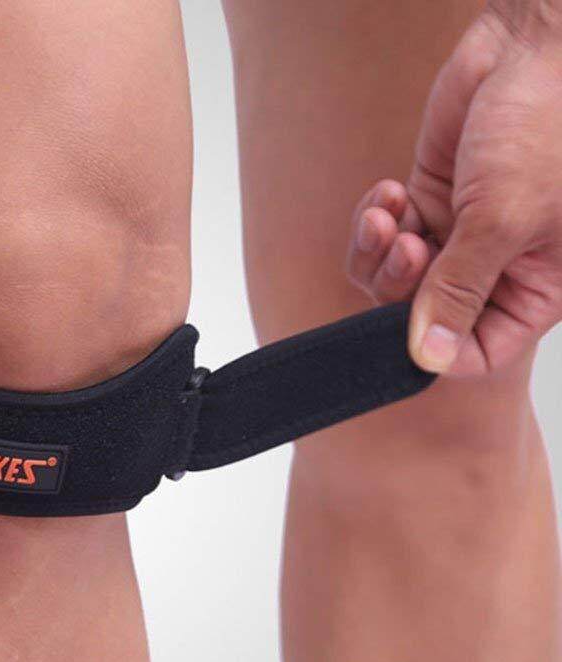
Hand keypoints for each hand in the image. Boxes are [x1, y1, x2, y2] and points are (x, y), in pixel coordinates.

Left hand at [347, 6, 561, 375]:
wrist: (536, 43)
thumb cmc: (548, 123)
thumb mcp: (503, 218)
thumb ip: (459, 290)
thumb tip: (429, 357)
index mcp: (538, 285)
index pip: (482, 350)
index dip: (440, 351)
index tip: (408, 333)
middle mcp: (499, 267)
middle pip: (426, 317)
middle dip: (402, 290)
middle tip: (407, 250)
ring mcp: (461, 235)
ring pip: (397, 281)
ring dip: (382, 256)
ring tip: (391, 217)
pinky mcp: (433, 202)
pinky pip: (386, 239)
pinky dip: (378, 224)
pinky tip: (388, 195)